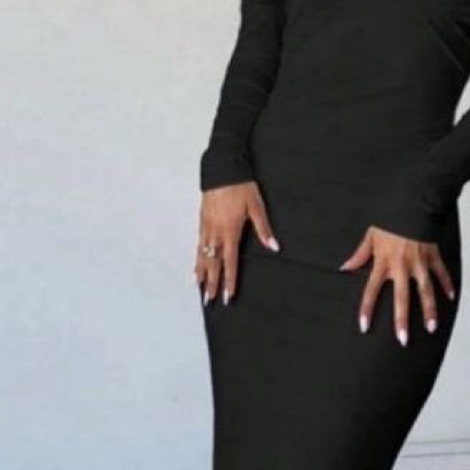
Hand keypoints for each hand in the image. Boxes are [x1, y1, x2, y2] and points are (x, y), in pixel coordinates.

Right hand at [195, 181, 279, 303]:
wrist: (222, 168)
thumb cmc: (241, 186)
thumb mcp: (257, 206)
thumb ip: (264, 229)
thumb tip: (274, 247)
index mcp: (231, 231)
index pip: (230, 261)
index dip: (229, 280)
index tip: (228, 295)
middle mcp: (216, 232)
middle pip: (213, 263)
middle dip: (212, 283)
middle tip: (209, 300)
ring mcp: (207, 226)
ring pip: (203, 255)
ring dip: (202, 273)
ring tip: (199, 289)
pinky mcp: (202, 220)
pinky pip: (198, 244)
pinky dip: (197, 258)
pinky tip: (196, 266)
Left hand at [339, 226, 456, 345]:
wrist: (411, 205)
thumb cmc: (388, 221)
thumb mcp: (370, 236)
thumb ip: (359, 255)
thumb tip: (344, 268)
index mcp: (383, 263)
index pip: (371, 290)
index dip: (367, 309)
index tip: (364, 326)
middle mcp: (401, 267)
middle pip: (401, 298)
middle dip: (402, 320)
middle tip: (403, 340)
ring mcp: (419, 263)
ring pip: (425, 291)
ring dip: (429, 310)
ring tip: (432, 328)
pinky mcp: (433, 256)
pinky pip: (441, 273)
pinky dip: (447, 284)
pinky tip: (451, 298)